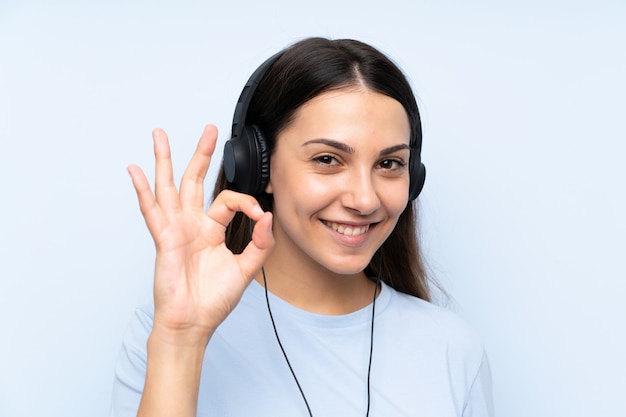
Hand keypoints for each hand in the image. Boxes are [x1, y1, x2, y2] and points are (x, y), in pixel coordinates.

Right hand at [127, 125, 273, 345]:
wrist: (194, 323)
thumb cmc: (213, 300)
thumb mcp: (246, 269)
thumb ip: (260, 243)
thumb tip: (266, 217)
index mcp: (211, 230)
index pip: (229, 200)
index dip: (247, 202)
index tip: (259, 215)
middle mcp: (192, 225)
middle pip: (195, 181)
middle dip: (201, 154)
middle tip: (209, 130)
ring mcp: (176, 229)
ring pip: (169, 187)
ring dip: (164, 160)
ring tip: (160, 135)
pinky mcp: (164, 240)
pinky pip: (152, 211)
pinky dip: (143, 191)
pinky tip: (136, 171)